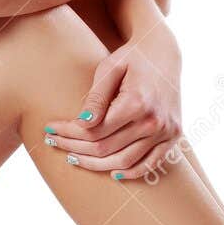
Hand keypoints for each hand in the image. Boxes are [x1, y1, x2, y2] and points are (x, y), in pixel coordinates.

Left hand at [42, 30, 183, 180]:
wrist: (164, 51)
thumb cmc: (132, 57)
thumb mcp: (109, 68)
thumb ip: (96, 98)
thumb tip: (81, 124)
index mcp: (137, 103)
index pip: (95, 130)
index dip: (69, 133)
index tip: (50, 129)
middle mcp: (154, 121)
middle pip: (106, 148)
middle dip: (75, 148)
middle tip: (54, 143)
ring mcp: (166, 132)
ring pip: (124, 161)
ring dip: (95, 165)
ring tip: (73, 158)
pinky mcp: (173, 136)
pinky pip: (150, 164)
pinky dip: (131, 173)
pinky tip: (111, 173)